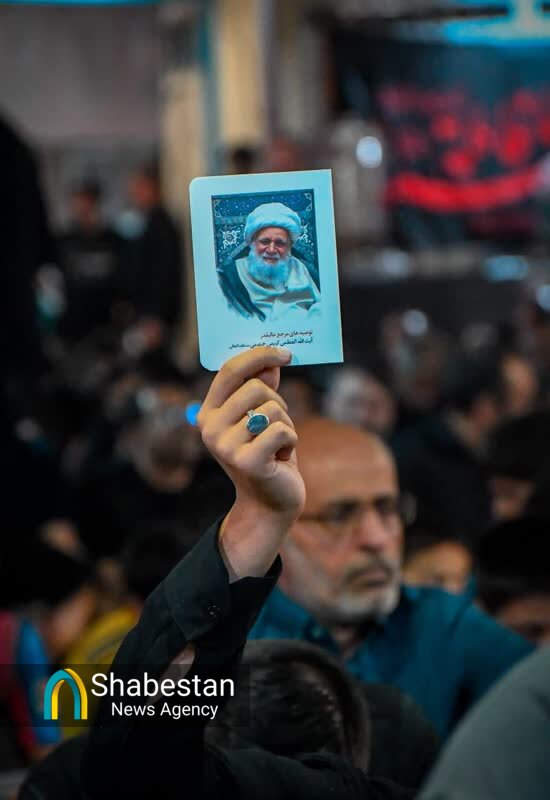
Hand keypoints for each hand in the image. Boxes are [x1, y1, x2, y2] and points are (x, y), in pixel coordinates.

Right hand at [197, 347, 305, 577]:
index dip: (259, 355)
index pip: (230, 369)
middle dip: (279, 404)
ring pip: (273, 409)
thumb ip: (262, 387)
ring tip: (277, 445)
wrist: (270, 502)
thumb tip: (272, 360)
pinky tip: (281, 458)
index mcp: (207, 412)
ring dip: (286, 425)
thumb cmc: (268, 453)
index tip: (286, 354)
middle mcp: (209, 428)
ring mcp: (225, 446)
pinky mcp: (247, 462)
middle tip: (277, 427)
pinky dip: (291, 441)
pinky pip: (283, 431)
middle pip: (257, 388)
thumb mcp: (262, 416)